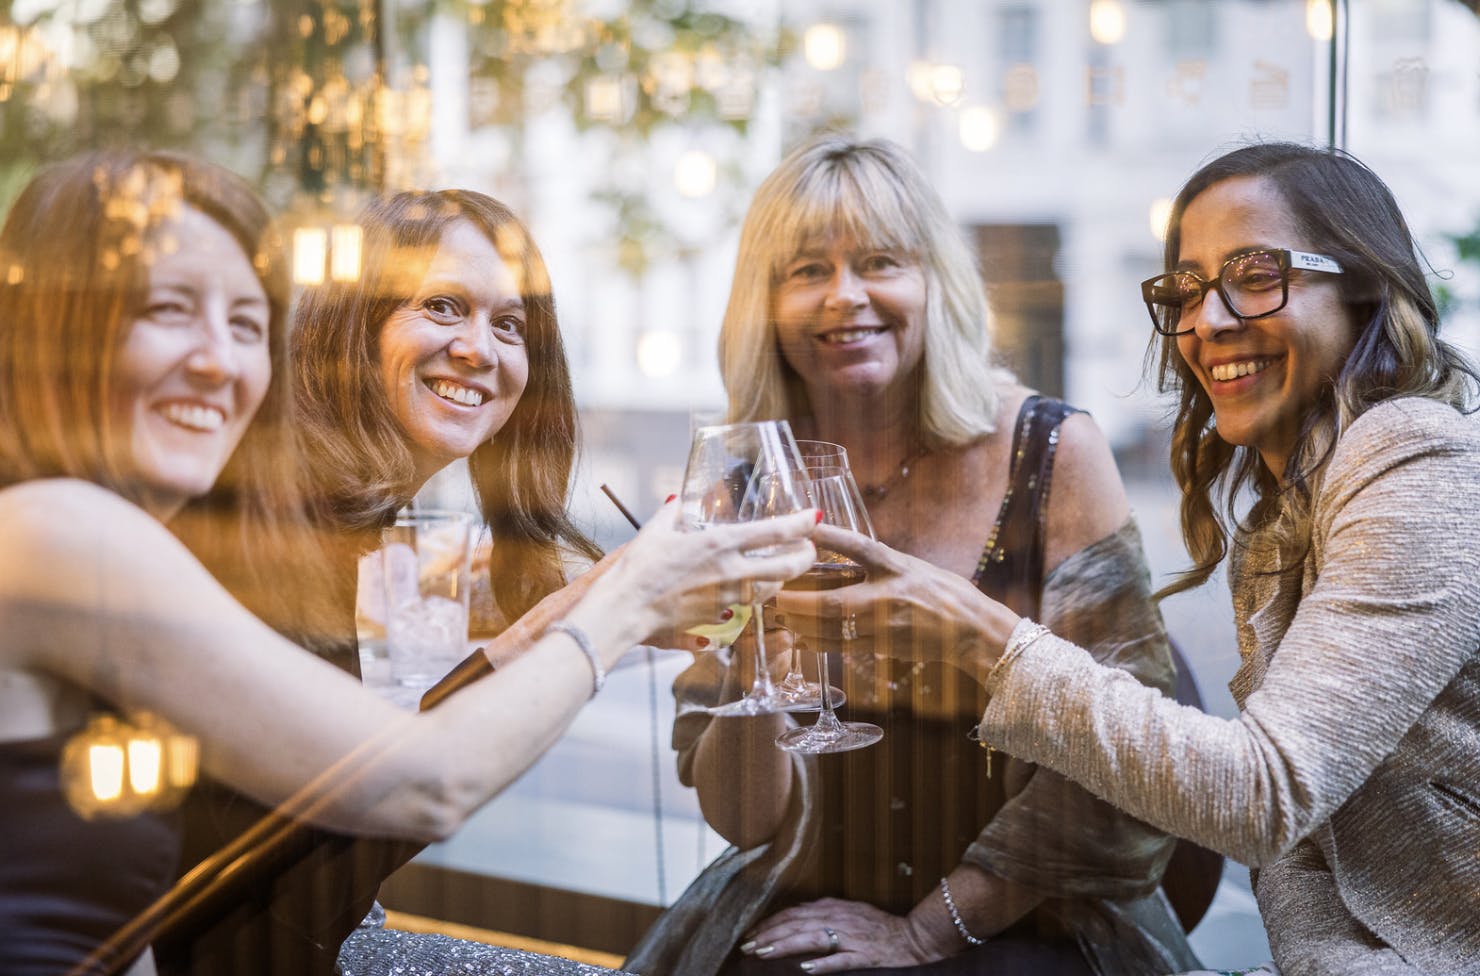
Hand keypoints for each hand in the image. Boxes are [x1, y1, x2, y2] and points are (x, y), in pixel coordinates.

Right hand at [592, 503, 816, 650]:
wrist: (625, 610)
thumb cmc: (637, 569)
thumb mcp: (655, 531)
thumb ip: (671, 514)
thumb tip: (676, 501)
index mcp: (719, 543)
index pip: (774, 532)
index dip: (801, 524)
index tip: (814, 517)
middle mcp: (730, 571)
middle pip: (786, 567)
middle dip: (806, 558)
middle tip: (810, 550)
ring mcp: (727, 598)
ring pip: (770, 589)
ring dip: (781, 578)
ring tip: (782, 569)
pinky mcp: (718, 618)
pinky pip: (746, 608)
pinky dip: (753, 598)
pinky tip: (748, 592)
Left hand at [740, 898, 939, 972]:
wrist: (912, 936)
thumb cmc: (880, 925)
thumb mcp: (849, 910)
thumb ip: (824, 911)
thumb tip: (799, 911)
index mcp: (833, 908)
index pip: (794, 913)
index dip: (771, 923)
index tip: (751, 933)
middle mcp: (838, 918)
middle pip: (796, 924)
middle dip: (769, 934)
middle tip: (747, 946)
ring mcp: (850, 937)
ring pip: (811, 939)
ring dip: (785, 945)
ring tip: (764, 953)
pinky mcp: (863, 955)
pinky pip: (840, 960)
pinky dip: (822, 964)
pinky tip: (805, 969)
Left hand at [774, 524, 1018, 674]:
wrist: (972, 631)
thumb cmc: (942, 593)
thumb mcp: (909, 565)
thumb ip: (874, 559)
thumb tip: (833, 544)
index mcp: (896, 567)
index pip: (858, 546)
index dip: (829, 536)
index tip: (803, 527)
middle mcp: (887, 596)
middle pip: (831, 600)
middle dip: (795, 599)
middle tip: (768, 592)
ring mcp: (884, 625)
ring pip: (831, 628)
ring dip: (799, 622)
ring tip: (776, 614)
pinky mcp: (882, 646)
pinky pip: (841, 645)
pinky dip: (816, 640)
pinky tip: (799, 635)